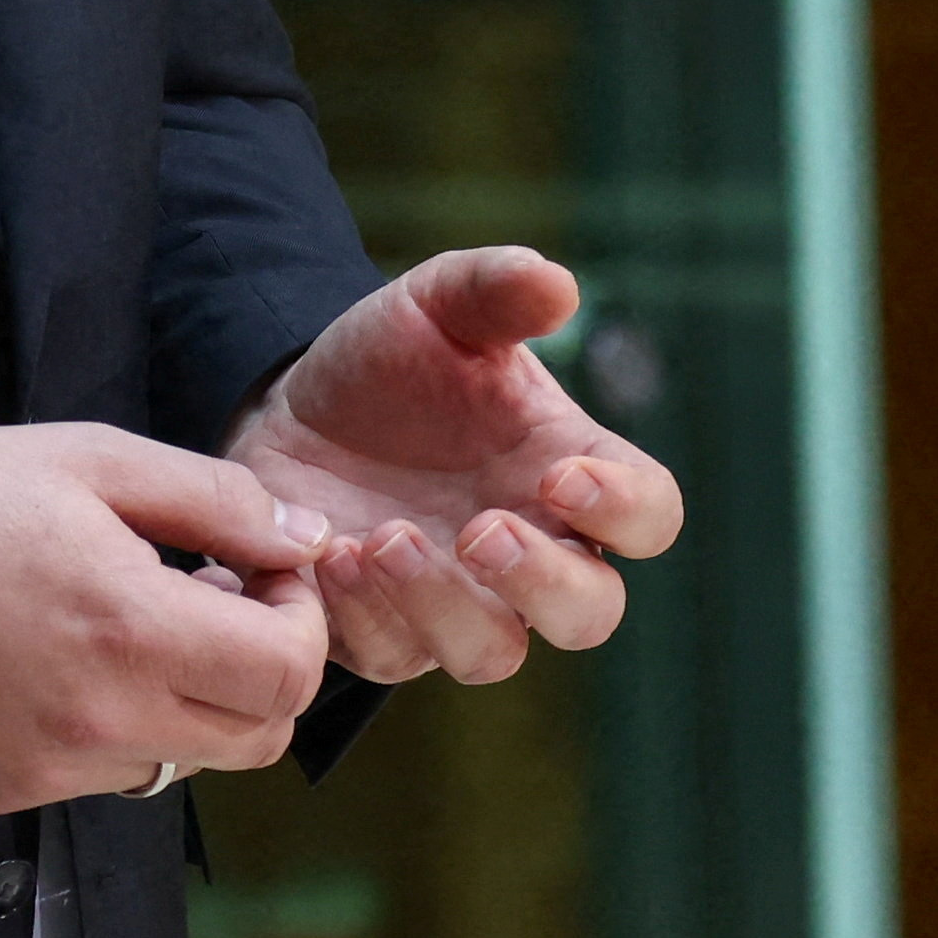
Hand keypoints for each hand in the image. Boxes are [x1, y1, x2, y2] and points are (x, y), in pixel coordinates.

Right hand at [0, 423, 338, 815]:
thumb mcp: (88, 460)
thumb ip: (215, 498)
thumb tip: (306, 540)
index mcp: (134, 629)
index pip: (290, 673)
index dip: (299, 620)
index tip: (255, 573)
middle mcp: (106, 717)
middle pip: (261, 737)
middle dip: (261, 669)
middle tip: (210, 603)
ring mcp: (57, 767)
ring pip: (186, 761)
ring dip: (189, 702)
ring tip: (127, 632)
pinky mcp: (10, 790)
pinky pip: (105, 775)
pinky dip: (113, 727)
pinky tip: (59, 666)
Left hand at [230, 247, 684, 684]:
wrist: (289, 403)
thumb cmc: (394, 360)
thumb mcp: (435, 305)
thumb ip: (495, 288)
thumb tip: (557, 283)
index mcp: (572, 474)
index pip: (648, 515)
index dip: (625, 509)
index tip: (564, 476)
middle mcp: (531, 553)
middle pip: (588, 613)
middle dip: (543, 584)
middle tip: (481, 532)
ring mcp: (457, 601)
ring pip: (489, 653)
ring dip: (441, 607)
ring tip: (380, 539)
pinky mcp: (380, 628)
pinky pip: (388, 654)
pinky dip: (361, 615)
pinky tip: (328, 556)